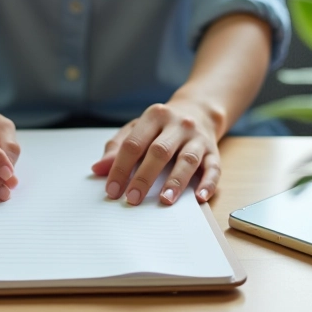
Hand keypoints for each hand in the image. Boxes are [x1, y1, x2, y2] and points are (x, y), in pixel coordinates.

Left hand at [91, 100, 221, 205]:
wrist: (199, 110)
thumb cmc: (161, 127)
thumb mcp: (137, 129)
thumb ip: (117, 147)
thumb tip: (98, 169)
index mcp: (154, 116)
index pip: (134, 144)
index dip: (120, 168)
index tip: (112, 190)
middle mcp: (178, 125)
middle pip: (160, 151)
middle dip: (144, 177)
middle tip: (133, 199)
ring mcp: (197, 138)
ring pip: (187, 159)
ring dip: (176, 181)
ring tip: (165, 200)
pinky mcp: (214, 151)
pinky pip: (214, 168)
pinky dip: (208, 184)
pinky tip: (199, 198)